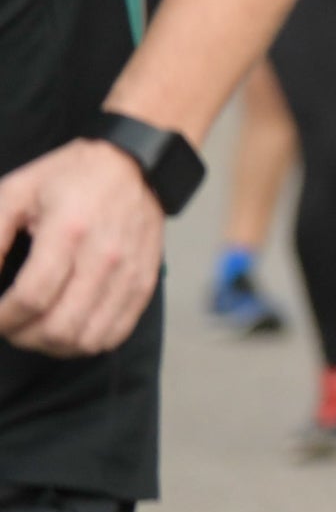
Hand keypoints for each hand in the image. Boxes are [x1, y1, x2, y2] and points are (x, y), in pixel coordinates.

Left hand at [0, 139, 166, 357]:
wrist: (134, 166)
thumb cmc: (69, 177)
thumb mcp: (15, 192)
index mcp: (68, 230)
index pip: (32, 297)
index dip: (3, 319)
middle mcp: (104, 257)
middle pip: (60, 327)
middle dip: (23, 337)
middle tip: (10, 325)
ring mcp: (129, 274)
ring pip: (87, 339)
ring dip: (52, 345)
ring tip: (36, 329)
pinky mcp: (145, 283)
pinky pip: (115, 334)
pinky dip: (85, 343)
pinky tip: (68, 328)